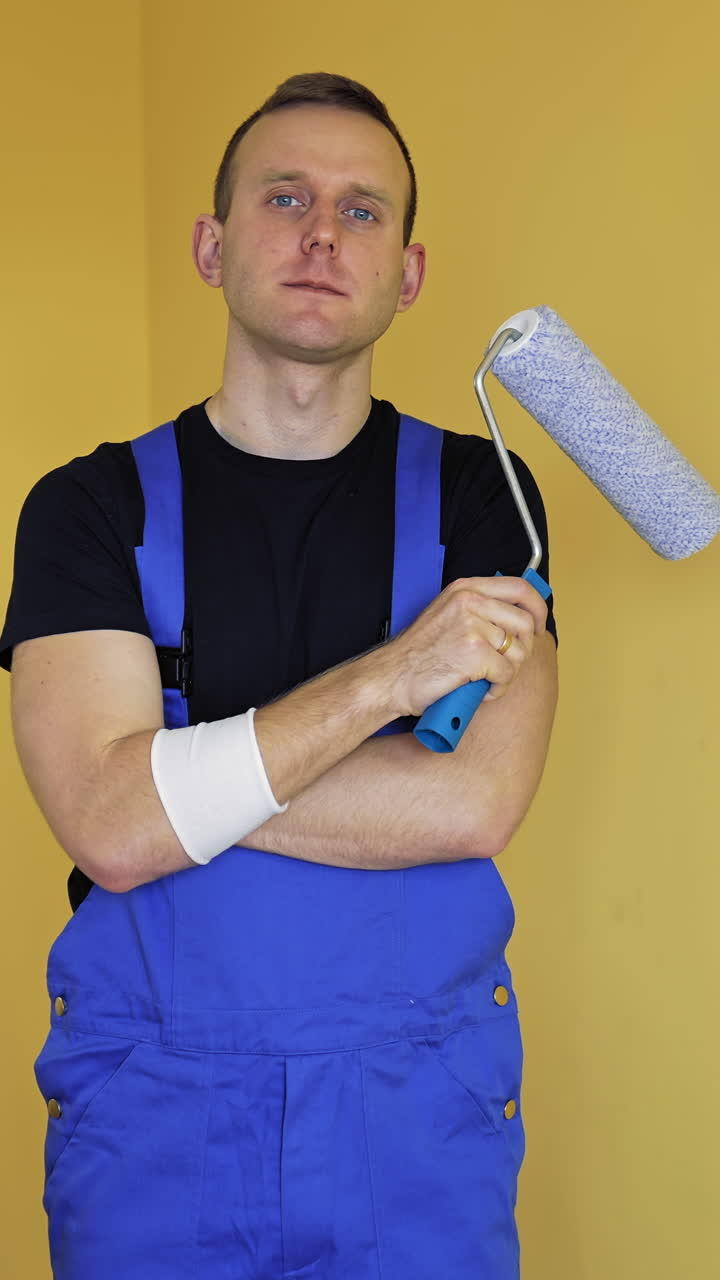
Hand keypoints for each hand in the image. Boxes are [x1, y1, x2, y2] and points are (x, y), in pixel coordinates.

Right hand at [378, 576, 547, 717]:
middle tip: (505, 664)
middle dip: (523, 649)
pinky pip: (507, 674)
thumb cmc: (418, 653)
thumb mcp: (447, 614)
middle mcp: (470, 601)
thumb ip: (478, 608)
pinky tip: (479, 691)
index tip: (537, 627)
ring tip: (486, 680)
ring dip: (508, 672)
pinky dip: (498, 689)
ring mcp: (473, 626)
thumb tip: (520, 618)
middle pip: (526, 623)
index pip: (520, 588)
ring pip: (519, 651)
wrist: (391, 677)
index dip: (537, 609)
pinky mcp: (475, 653)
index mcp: (466, 588)